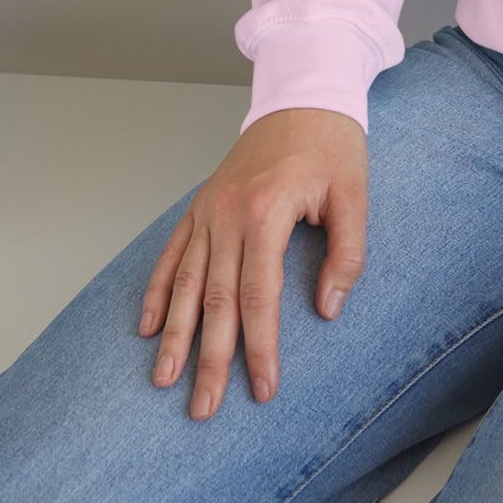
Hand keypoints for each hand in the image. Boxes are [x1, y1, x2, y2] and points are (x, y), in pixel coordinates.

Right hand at [140, 106, 366, 419]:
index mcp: (267, 212)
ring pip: (184, 282)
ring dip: (174, 334)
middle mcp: (228, 213)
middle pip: (215, 299)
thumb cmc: (332, 144)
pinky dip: (157, 290)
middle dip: (208, 358)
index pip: (259, 296)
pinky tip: (148, 326)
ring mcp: (209, 209)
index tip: (262, 388)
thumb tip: (328, 310)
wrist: (303, 94)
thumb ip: (347, 254)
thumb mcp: (354, 195)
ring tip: (163, 380)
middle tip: (203, 408)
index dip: (260, 347)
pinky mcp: (201, 205)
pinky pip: (172, 252)